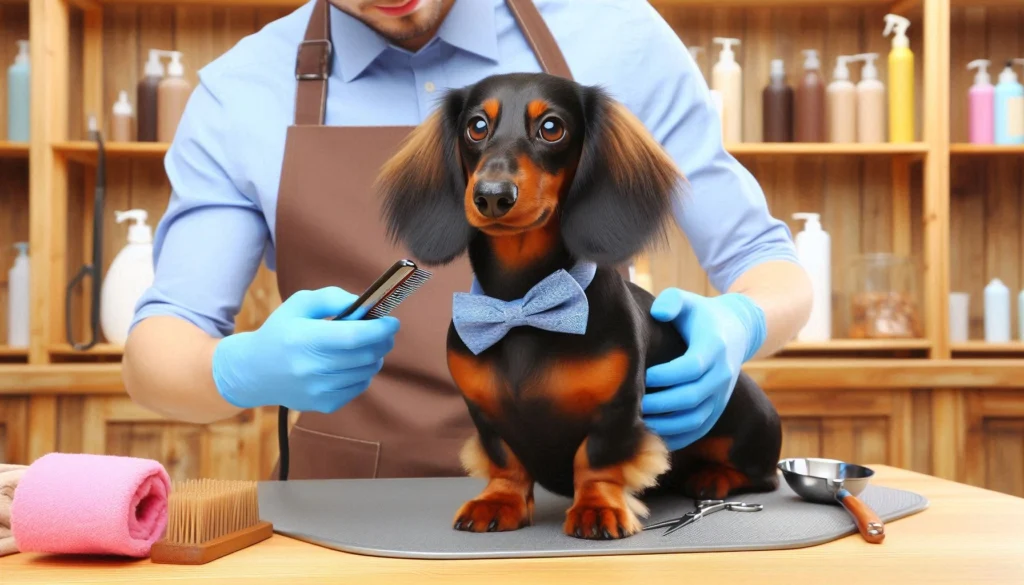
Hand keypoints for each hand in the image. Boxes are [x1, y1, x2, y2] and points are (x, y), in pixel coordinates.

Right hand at [211, 287, 399, 412]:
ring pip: (367, 371)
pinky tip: (350, 363)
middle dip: (383, 340)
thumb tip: (363, 304)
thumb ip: (332, 298)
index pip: (354, 336)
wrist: (254, 372)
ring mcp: (319, 390)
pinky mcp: (324, 404)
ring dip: (375, 356)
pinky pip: (359, 387)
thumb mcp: (299, 304)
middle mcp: (312, 368)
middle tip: (384, 331)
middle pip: (366, 355)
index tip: (392, 321)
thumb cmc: (281, 332)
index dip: (380, 329)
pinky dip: (363, 372)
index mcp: (304, 339)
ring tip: (365, 345)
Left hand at [642, 288, 765, 450]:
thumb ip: (672, 301)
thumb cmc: (700, 315)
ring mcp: (721, 395)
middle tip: (631, 403)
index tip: (641, 375)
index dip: (664, 375)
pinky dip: (677, 438)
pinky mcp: (717, 409)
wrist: (736, 331)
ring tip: (638, 422)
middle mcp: (721, 374)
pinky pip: (699, 430)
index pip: (690, 367)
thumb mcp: (688, 301)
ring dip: (666, 425)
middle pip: (691, 397)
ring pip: (695, 419)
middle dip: (659, 403)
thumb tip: (659, 312)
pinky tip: (653, 436)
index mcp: (714, 346)